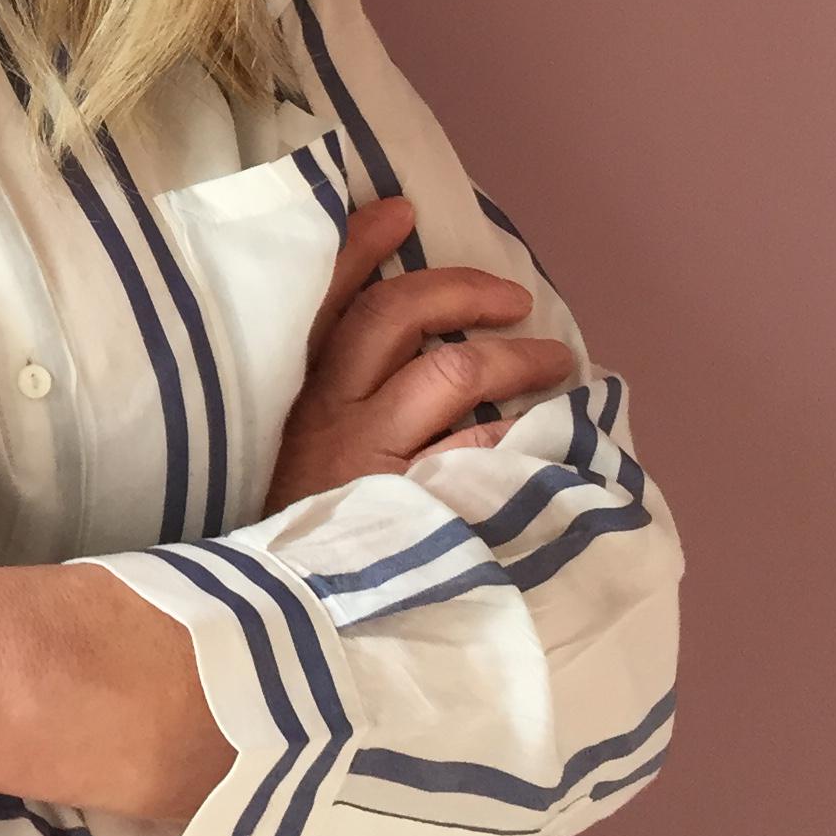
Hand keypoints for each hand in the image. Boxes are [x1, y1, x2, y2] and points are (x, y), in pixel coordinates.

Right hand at [263, 197, 578, 515]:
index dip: (359, 246)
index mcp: (295, 393)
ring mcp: (369, 458)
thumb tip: (405, 348)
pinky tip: (551, 436)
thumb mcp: (289, 454)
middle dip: (461, 292)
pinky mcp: (409, 506)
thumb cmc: (295, 534)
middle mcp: (329, 414)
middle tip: (515, 299)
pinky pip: (477, 451)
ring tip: (557, 364)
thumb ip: (330, 398)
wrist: (277, 627)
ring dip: (513, 357)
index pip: (324, 299)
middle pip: (394, 317)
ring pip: (449, 372)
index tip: (399, 209)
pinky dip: (520, 436)